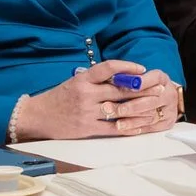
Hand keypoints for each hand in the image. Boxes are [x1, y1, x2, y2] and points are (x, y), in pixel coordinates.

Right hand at [13, 60, 181, 139]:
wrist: (37, 117)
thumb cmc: (59, 98)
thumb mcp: (75, 82)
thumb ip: (96, 80)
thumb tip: (123, 77)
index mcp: (82, 79)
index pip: (107, 68)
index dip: (126, 67)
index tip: (142, 69)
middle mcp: (86, 94)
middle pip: (120, 90)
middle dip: (142, 90)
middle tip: (158, 89)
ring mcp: (87, 112)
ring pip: (120, 110)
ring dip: (140, 110)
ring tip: (155, 109)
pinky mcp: (87, 128)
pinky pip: (113, 128)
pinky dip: (129, 128)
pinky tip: (141, 126)